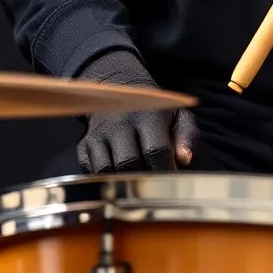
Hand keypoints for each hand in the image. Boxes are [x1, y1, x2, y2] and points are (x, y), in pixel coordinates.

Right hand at [75, 50, 198, 173]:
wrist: (120, 89)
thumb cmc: (155, 111)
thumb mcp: (177, 116)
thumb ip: (187, 137)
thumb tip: (184, 160)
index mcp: (148, 115)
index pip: (156, 150)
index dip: (165, 170)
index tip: (170, 179)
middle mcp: (121, 122)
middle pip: (129, 163)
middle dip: (142, 179)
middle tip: (151, 183)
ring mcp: (100, 133)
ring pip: (106, 170)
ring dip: (121, 180)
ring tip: (134, 180)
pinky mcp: (85, 143)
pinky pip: (90, 170)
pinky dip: (103, 179)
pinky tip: (116, 175)